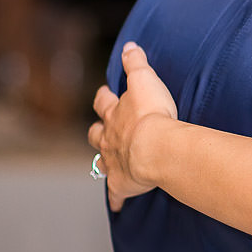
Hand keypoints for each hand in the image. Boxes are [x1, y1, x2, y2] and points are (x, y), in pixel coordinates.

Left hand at [88, 42, 177, 211]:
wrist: (156, 148)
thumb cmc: (153, 114)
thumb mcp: (145, 80)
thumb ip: (136, 62)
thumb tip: (129, 45)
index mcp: (115, 115)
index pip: (104, 102)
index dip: (104, 97)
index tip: (104, 93)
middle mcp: (109, 138)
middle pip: (96, 133)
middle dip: (97, 131)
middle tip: (101, 130)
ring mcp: (114, 162)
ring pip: (101, 161)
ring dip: (103, 161)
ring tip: (105, 163)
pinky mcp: (121, 183)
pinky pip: (116, 193)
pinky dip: (116, 198)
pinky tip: (117, 205)